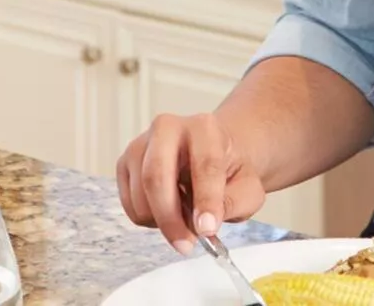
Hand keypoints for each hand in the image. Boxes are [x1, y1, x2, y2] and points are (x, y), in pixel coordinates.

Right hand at [115, 112, 265, 254]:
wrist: (211, 157)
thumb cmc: (228, 170)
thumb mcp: (248, 187)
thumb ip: (233, 203)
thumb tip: (205, 224)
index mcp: (204, 128)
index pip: (203, 164)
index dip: (206, 200)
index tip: (207, 229)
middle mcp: (167, 128)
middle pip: (156, 177)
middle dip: (170, 218)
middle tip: (186, 244)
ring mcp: (140, 145)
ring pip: (141, 196)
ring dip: (162, 221)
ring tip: (185, 218)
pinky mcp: (125, 164)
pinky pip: (130, 206)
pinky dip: (149, 219)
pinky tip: (169, 209)